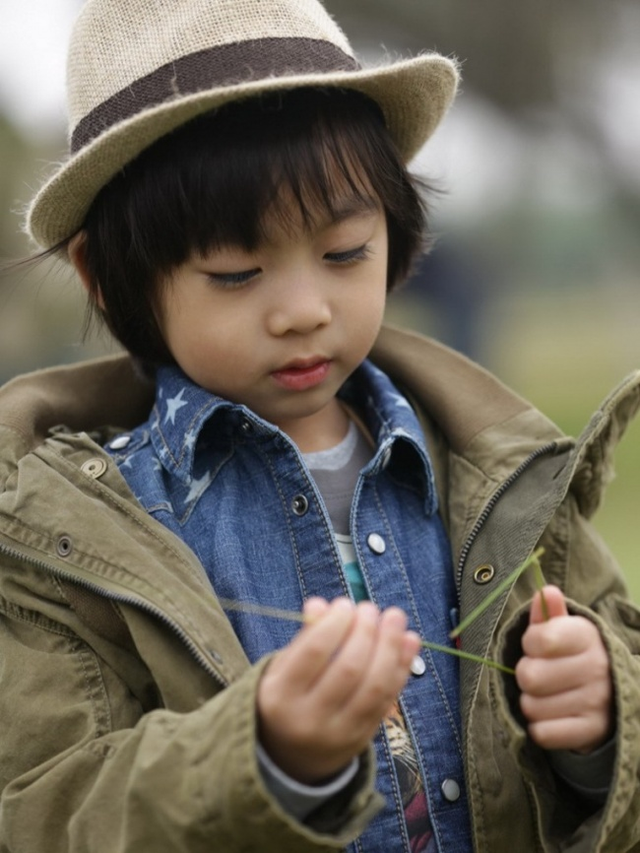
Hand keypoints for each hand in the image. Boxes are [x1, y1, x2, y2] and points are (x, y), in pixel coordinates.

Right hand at [257, 597, 420, 784]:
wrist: (291, 758)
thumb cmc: (288, 697)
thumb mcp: (282, 669)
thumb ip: (304, 637)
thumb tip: (320, 604)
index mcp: (281, 696)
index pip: (313, 653)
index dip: (334, 624)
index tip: (345, 604)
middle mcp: (309, 719)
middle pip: (349, 669)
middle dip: (366, 632)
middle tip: (370, 608)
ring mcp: (340, 733)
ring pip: (374, 686)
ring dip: (390, 647)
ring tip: (394, 618)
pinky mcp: (363, 738)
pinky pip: (388, 699)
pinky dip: (402, 667)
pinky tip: (409, 641)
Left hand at [515, 585, 613, 753]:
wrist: (611, 693)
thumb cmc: (573, 654)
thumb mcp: (563, 629)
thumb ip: (549, 612)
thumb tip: (545, 592)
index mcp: (587, 635)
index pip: (540, 639)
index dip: (529, 644)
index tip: (536, 647)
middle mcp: (597, 667)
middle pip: (529, 676)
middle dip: (526, 675)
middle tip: (539, 674)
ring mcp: (597, 701)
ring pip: (532, 707)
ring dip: (532, 703)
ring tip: (546, 695)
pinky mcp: (592, 731)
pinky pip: (543, 734)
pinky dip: (540, 728)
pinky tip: (552, 716)